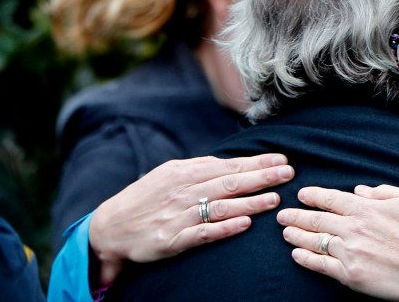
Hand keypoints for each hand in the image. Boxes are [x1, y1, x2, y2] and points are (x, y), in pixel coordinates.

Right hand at [89, 153, 293, 285]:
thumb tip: (235, 163)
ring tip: (275, 199)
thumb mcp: (171, 174)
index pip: (228, 165)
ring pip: (221, 206)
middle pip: (230, 182)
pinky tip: (245, 224)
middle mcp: (183, 191)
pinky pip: (203, 233)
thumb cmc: (147, 198)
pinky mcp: (172, 239)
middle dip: (262, 177)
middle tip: (288, 173)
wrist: (110, 226)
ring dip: (251, 202)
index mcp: (185, 172)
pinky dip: (225, 228)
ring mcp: (178, 215)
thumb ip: (201, 169)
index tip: (281, 159)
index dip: (257, 162)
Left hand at [276, 184, 398, 300]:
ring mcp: (349, 252)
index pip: (331, 199)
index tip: (301, 195)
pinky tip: (297, 254)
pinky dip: (306, 258)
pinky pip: (321, 265)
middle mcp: (353, 228)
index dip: (313, 196)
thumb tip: (359, 191)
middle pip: (316, 220)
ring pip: (314, 241)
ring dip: (296, 235)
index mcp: (367, 208)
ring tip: (285, 232)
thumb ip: (383, 192)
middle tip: (282, 215)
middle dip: (296, 215)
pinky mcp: (350, 275)